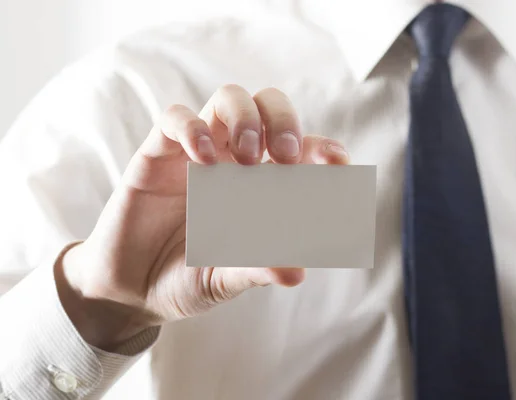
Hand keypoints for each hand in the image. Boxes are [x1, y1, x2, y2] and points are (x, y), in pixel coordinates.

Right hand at [55, 85, 349, 350]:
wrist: (132, 290)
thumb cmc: (187, 278)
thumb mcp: (226, 277)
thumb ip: (257, 268)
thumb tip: (297, 271)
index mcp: (261, 185)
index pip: (300, 149)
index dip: (323, 148)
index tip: (338, 163)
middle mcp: (233, 160)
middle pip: (268, 106)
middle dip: (284, 120)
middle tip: (286, 156)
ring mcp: (197, 152)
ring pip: (228, 98)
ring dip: (245, 118)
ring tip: (247, 158)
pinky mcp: (157, 154)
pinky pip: (175, 118)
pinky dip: (192, 128)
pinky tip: (203, 159)